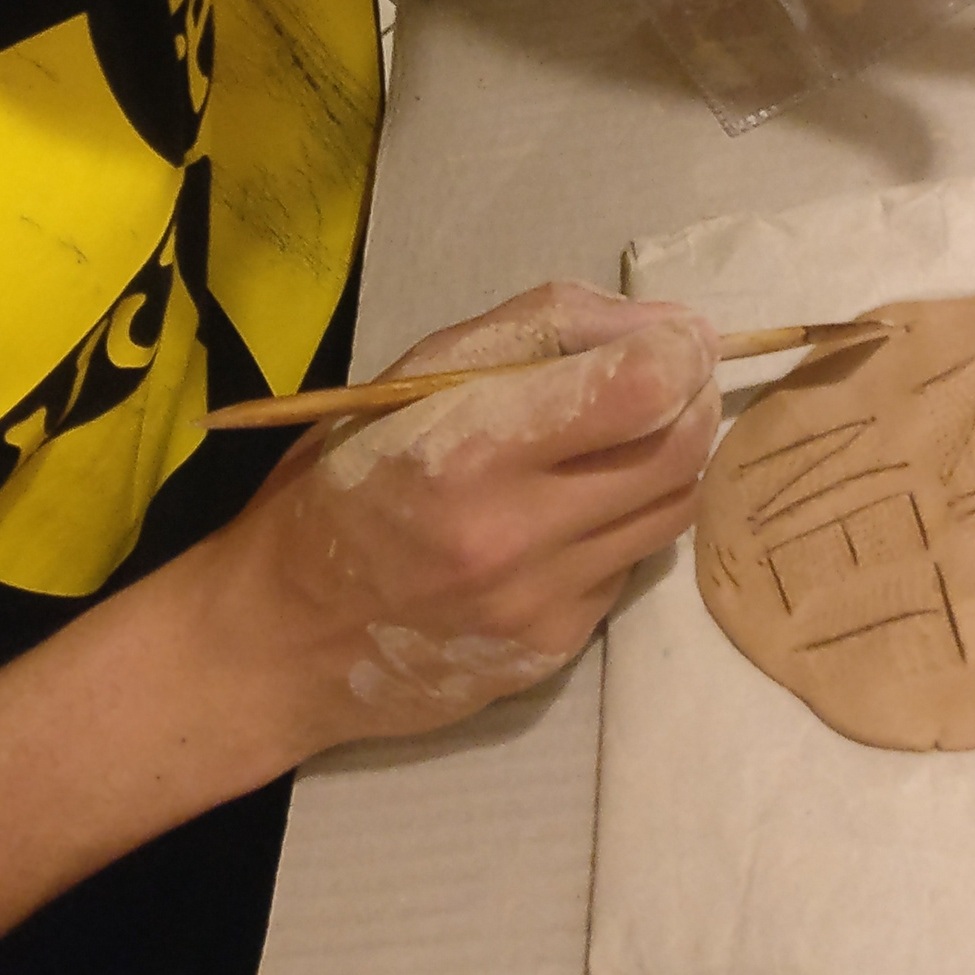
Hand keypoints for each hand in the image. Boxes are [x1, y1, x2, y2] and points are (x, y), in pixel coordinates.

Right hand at [207, 282, 720, 746]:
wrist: (280, 638)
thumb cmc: (337, 483)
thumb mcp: (410, 376)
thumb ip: (536, 331)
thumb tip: (655, 325)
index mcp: (467, 447)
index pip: (639, 390)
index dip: (678, 347)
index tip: (676, 332)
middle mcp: (514, 534)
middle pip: (678, 451)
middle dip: (693, 396)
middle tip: (671, 373)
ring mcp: (541, 603)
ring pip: (673, 512)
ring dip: (673, 458)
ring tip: (631, 434)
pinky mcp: (554, 650)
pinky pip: (630, 566)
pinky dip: (624, 523)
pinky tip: (574, 509)